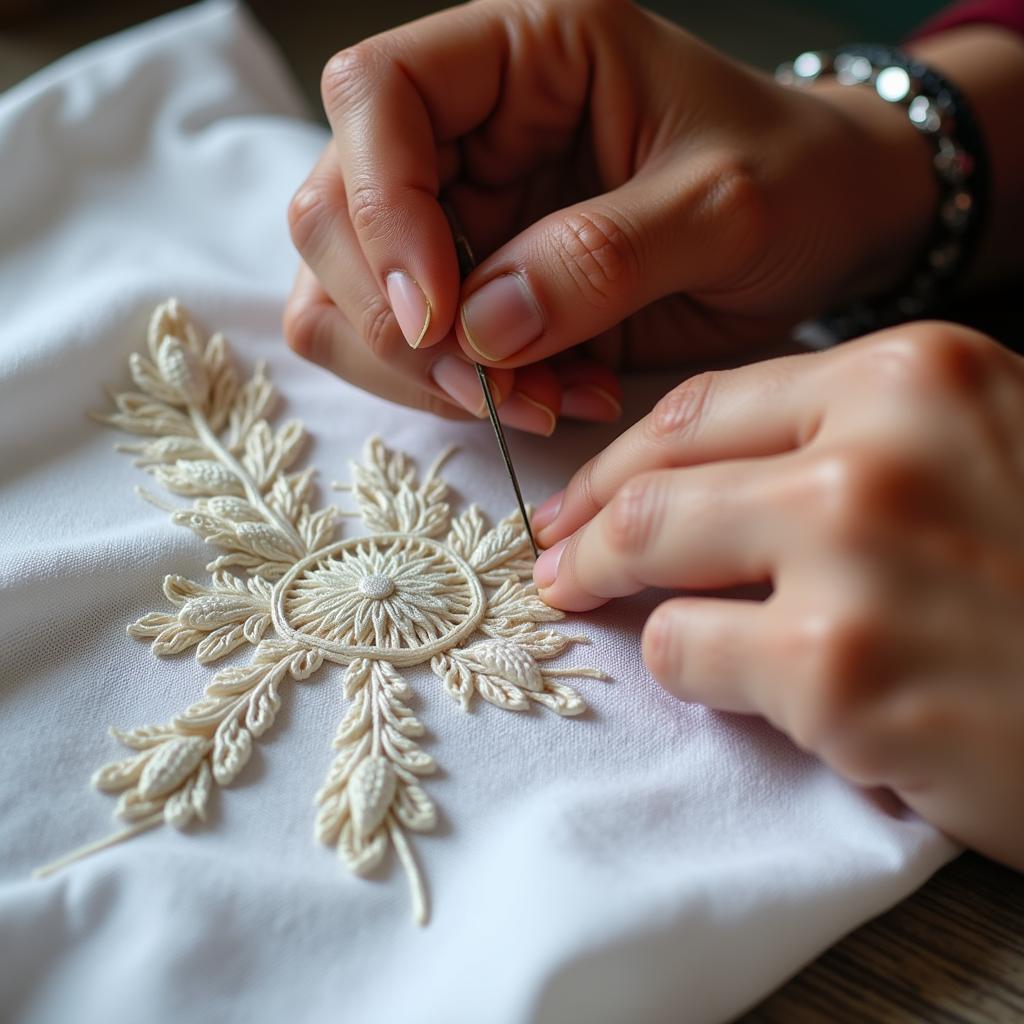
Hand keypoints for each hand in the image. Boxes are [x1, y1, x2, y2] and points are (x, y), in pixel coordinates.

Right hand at [285, 0, 934, 432]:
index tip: (438, 314)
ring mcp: (460, 218)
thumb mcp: (726, 207)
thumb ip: (603, 257)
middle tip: (494, 386)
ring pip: (349, 299)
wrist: (826, 228)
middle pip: (332, 213)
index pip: (376, 95)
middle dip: (397, 322)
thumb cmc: (795, 181)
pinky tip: (551, 397)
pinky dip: (461, 396)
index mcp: (521, 56)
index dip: (380, 208)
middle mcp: (466, 134)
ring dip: (427, 373)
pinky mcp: (474, 293)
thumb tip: (479, 330)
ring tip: (544, 398)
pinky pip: (411, 356)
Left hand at [532, 321, 1023, 868]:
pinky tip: (727, 680)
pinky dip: (685, 668)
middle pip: (661, 476)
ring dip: (612, 589)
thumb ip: (849, 443)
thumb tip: (707, 478)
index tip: (584, 495)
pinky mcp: (841, 674)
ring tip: (592, 609)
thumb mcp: (981, 450)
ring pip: (654, 557)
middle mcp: (876, 448)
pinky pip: (691, 656)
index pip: (708, 406)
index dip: (624, 456)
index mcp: (914, 375)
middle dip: (584, 523)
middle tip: (552, 560)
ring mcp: (853, 558)